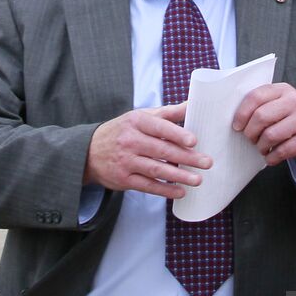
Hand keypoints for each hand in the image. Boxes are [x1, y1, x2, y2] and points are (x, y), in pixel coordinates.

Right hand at [85, 103, 210, 198]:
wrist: (89, 151)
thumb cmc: (124, 131)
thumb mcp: (142, 117)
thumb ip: (168, 113)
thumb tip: (194, 104)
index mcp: (136, 121)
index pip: (160, 127)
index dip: (177, 134)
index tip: (194, 141)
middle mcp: (130, 141)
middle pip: (162, 150)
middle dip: (186, 158)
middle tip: (206, 162)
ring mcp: (126, 161)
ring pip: (156, 170)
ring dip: (178, 176)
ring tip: (197, 179)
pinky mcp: (123, 179)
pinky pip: (147, 186)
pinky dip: (164, 190)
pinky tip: (180, 191)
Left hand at [232, 83, 295, 166]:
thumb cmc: (291, 120)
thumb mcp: (279, 106)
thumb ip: (262, 106)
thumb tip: (236, 120)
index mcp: (284, 90)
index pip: (256, 96)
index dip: (242, 113)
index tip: (237, 126)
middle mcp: (295, 100)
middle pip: (261, 116)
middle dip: (250, 132)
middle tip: (251, 139)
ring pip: (270, 135)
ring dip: (261, 146)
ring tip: (262, 148)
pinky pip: (282, 150)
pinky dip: (272, 157)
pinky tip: (271, 157)